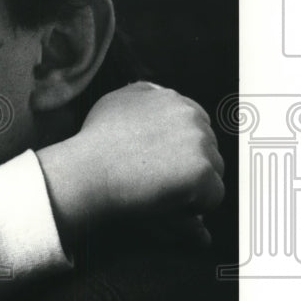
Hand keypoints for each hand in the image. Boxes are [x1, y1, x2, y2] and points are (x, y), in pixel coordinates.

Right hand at [39, 82, 224, 239]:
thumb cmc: (95, 145)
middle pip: (209, 147)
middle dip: (189, 165)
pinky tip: (168, 201)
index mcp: (170, 98)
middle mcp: (188, 114)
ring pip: (214, 171)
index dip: (180, 148)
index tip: (163, 161)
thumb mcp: (113, 102)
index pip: (196, 123)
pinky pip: (214, 196)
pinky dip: (197, 206)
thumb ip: (143, 94)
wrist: (87, 172)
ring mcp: (198, 142)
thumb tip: (160, 93)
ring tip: (159, 190)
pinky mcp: (202, 171)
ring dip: (194, 185)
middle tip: (156, 179)